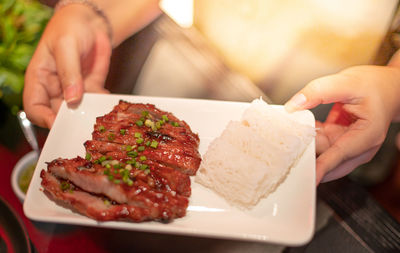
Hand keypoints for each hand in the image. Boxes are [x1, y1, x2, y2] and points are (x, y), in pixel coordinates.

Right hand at [23, 4, 111, 127]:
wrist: (90, 20)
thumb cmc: (69, 26)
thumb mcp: (66, 46)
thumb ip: (69, 72)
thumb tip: (72, 99)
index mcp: (39, 78)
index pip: (35, 107)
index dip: (45, 119)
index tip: (61, 124)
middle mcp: (55, 87)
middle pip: (59, 114)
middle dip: (72, 119)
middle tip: (86, 120)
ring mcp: (74, 89)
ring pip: (80, 110)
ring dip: (90, 112)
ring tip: (99, 109)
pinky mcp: (90, 87)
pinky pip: (96, 100)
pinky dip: (102, 101)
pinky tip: (107, 98)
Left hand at [285, 65, 399, 183]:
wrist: (388, 88)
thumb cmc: (375, 86)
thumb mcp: (348, 82)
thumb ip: (319, 91)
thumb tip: (293, 106)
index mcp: (367, 136)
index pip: (339, 155)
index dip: (321, 167)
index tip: (305, 179)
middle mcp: (359, 148)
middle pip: (328, 161)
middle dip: (307, 157)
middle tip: (284, 151)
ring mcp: (348, 147)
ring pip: (321, 154)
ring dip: (305, 145)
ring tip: (289, 133)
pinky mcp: (339, 143)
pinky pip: (319, 145)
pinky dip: (308, 138)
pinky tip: (299, 127)